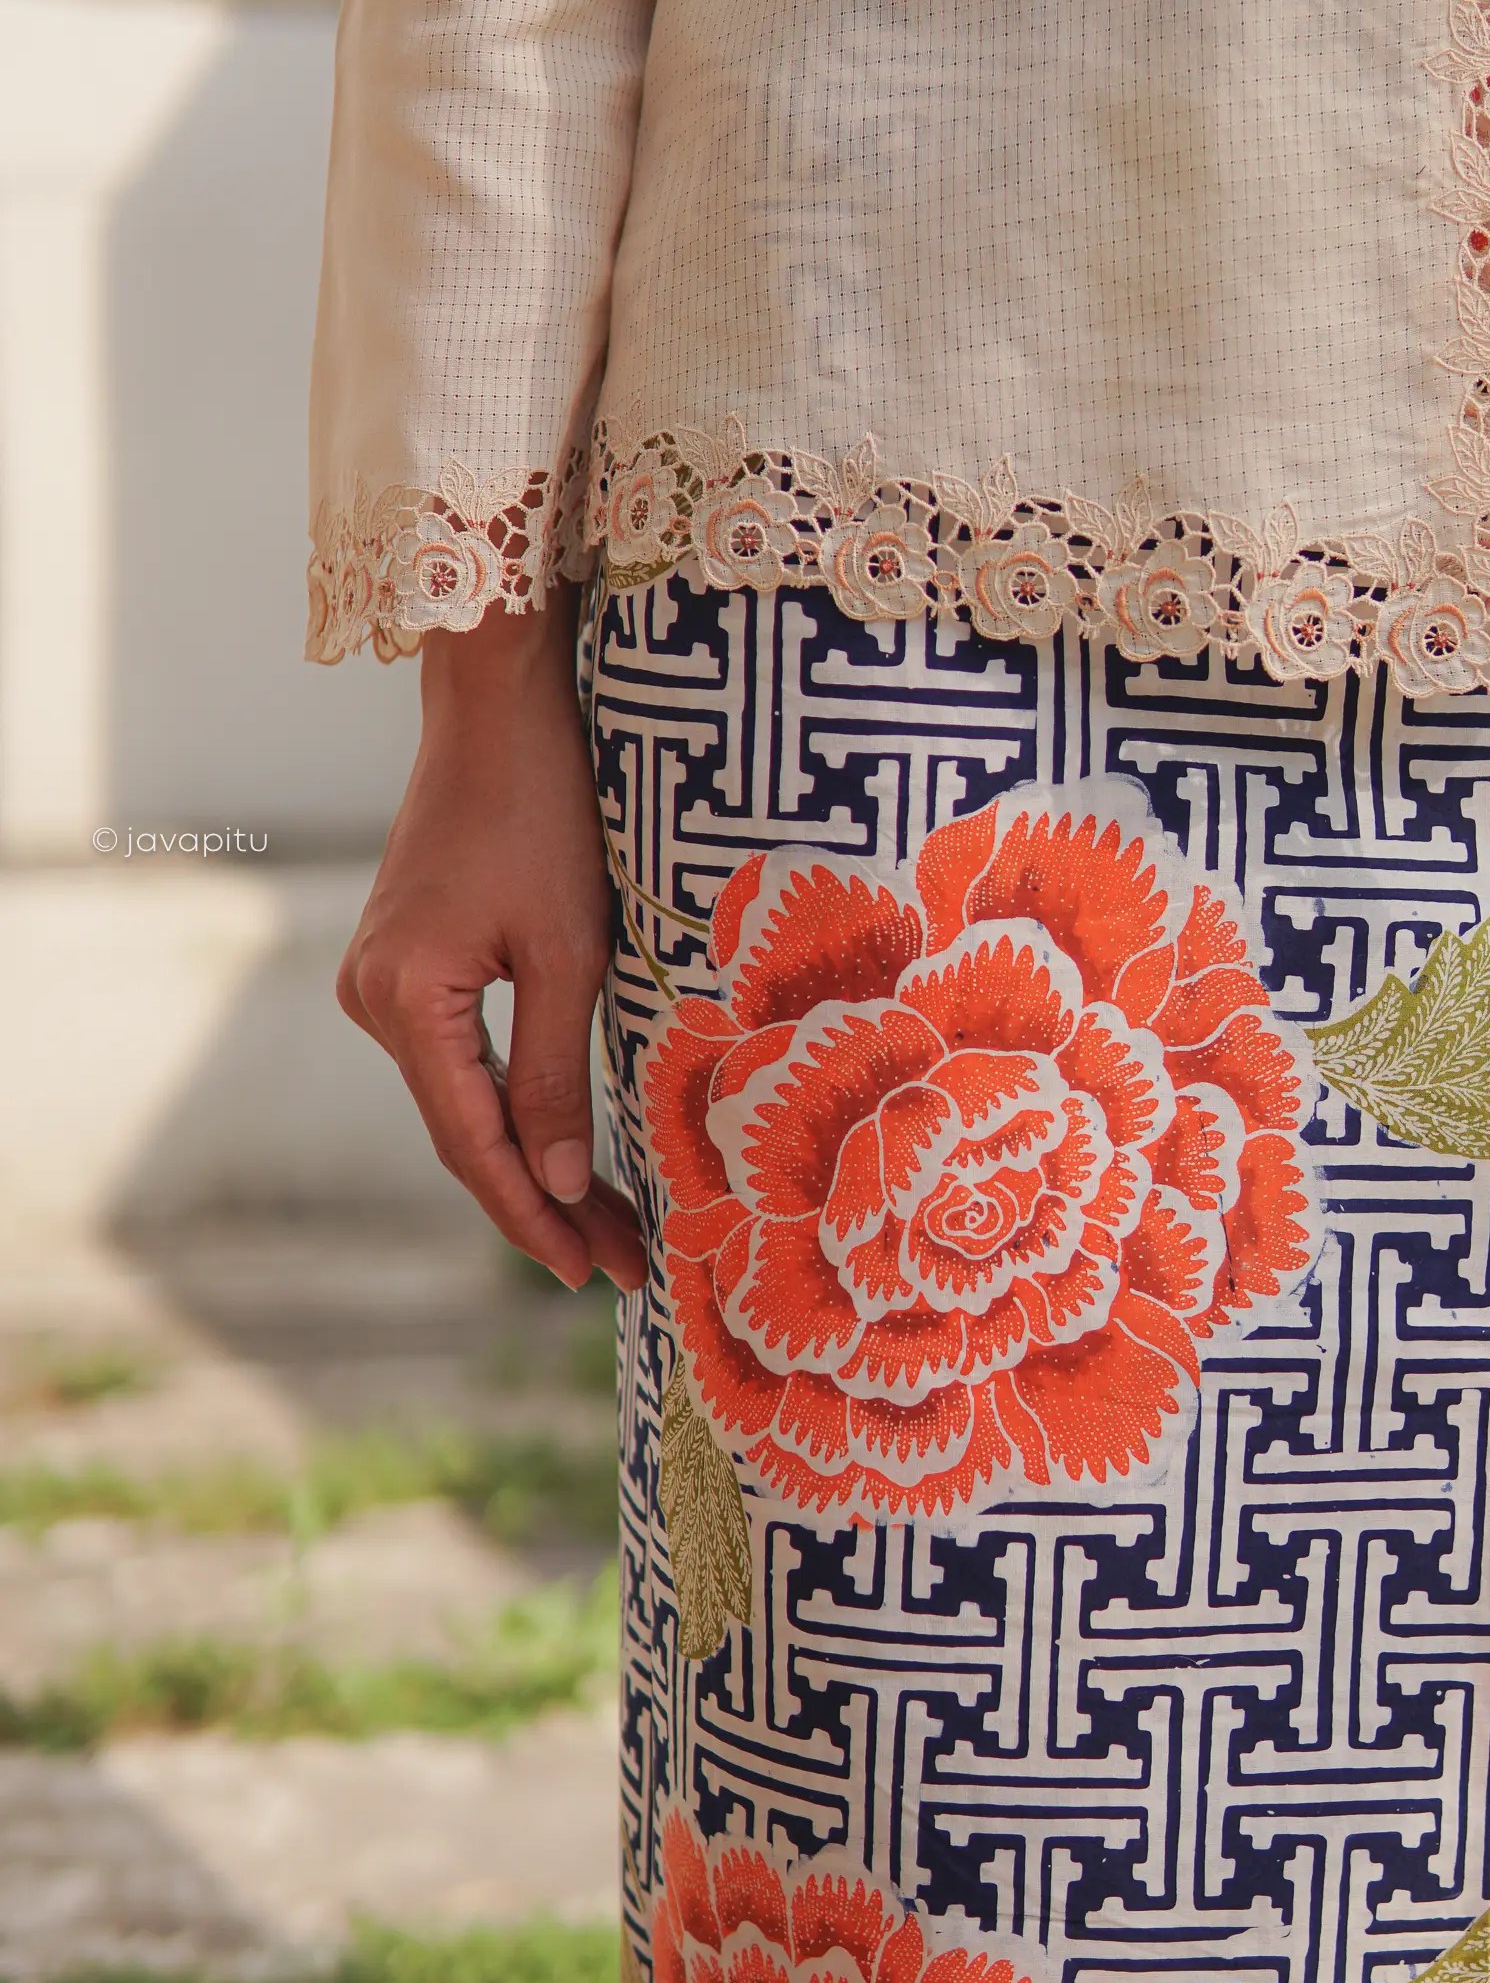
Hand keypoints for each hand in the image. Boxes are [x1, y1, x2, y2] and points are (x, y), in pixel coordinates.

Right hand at [336, 591, 647, 1289]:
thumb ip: (554, 1073)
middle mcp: (373, 1001)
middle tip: (624, 1266)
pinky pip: (459, 1061)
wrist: (498, 710)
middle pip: (464, 1135)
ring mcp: (381, 982)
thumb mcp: (568, 950)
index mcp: (405, 1002)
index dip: (534, 1219)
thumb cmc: (545, 813)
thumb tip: (554, 1185)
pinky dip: (511, 1108)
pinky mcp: (405, 963)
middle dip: (543, 1204)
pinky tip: (560, 1150)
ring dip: (531, 1162)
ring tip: (609, 1225)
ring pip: (462, 1103)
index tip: (599, 1273)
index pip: (474, 1146)